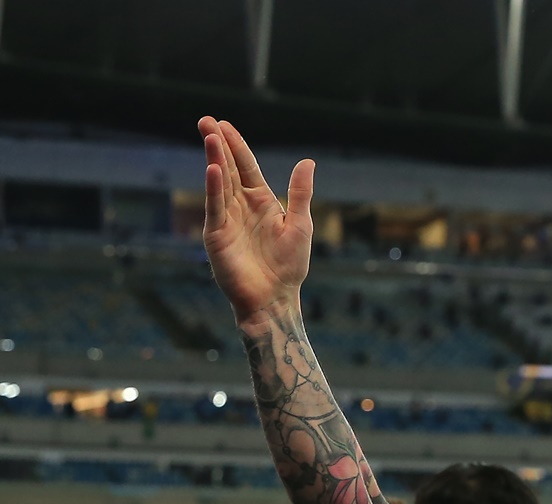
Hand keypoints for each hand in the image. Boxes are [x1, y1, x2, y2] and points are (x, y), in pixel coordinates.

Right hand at [198, 116, 314, 324]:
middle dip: (218, 144)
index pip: (246, 167)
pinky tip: (212, 169)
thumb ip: (300, 193)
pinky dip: (213, 188)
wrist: (275, 297)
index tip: (224, 125)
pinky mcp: (217, 235)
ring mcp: (227, 219)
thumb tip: (307, 161)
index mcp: (262, 202)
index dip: (236, 146)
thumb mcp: (300, 224)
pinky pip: (215, 207)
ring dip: (215, 159)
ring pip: (220, 183)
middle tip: (205, 120)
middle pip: (228, 169)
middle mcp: (241, 207)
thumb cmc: (290, 265)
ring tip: (209, 135)